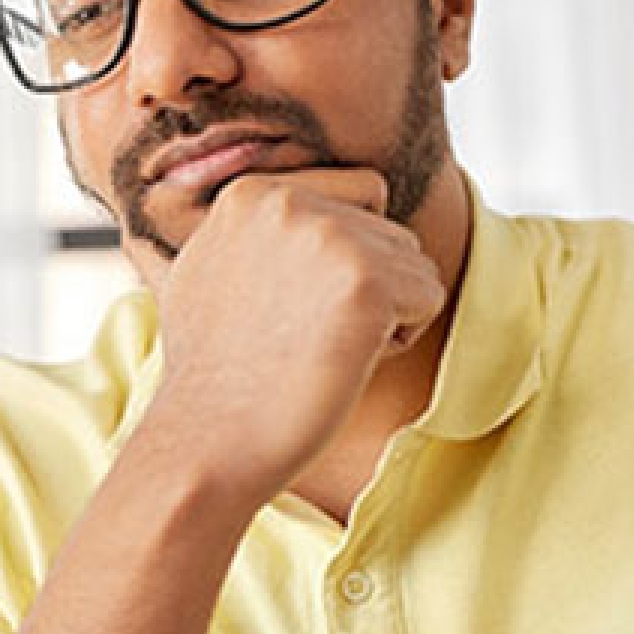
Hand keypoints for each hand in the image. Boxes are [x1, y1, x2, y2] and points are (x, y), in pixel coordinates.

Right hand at [147, 168, 446, 503]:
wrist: (207, 441)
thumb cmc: (207, 375)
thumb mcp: (205, 270)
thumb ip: (249, 230)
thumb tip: (265, 204)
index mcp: (252, 192)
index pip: (359, 194)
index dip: (341, 258)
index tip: (290, 304)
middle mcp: (290, 200)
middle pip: (389, 230)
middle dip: (364, 286)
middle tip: (305, 336)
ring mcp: (330, 237)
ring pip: (413, 264)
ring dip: (385, 311)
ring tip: (321, 349)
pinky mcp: (367, 283)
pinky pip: (428, 297)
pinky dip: (399, 339)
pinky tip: (344, 362)